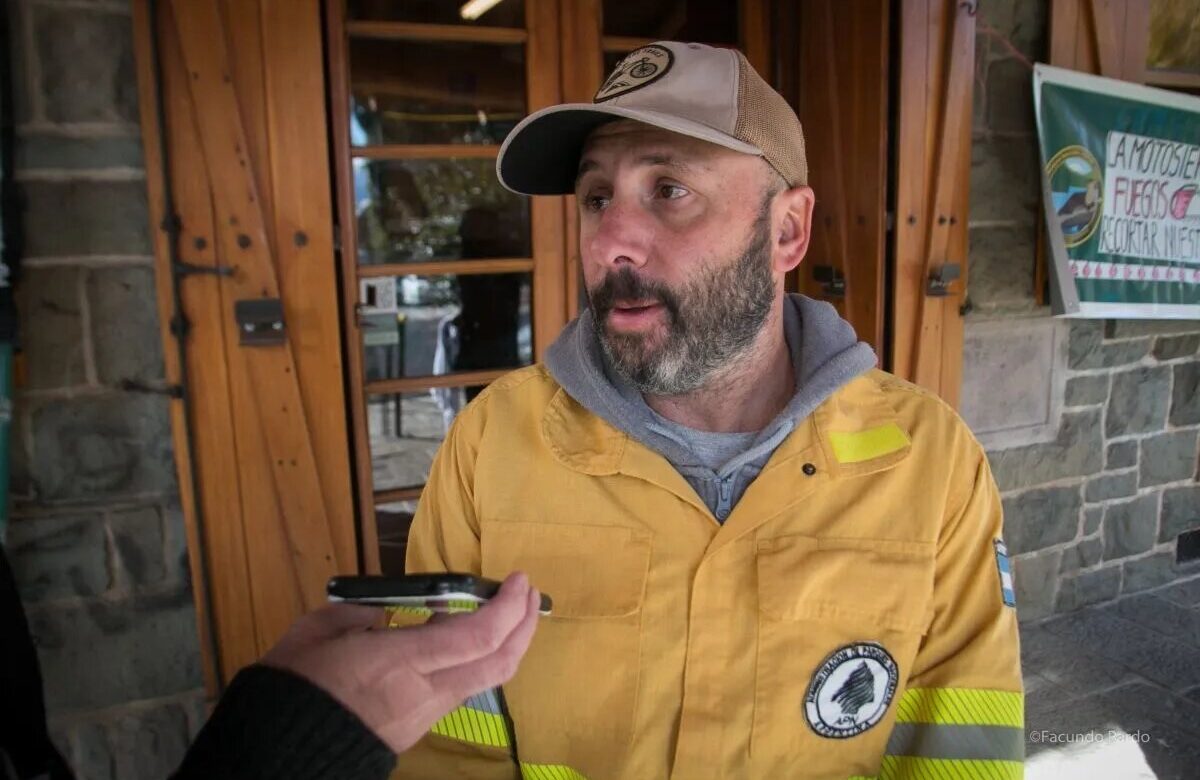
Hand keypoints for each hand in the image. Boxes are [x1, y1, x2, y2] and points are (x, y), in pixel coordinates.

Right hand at [262, 572, 540, 753]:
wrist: (276, 754)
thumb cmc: (291, 684)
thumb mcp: (319, 630)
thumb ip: (362, 612)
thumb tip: (388, 610)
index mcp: (399, 662)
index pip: (477, 637)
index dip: (508, 607)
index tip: (518, 579)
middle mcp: (423, 691)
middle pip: (499, 663)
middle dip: (525, 625)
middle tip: (529, 592)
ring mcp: (425, 714)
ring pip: (485, 679)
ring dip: (505, 643)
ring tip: (505, 611)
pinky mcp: (418, 728)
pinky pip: (460, 689)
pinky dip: (475, 660)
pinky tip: (464, 639)